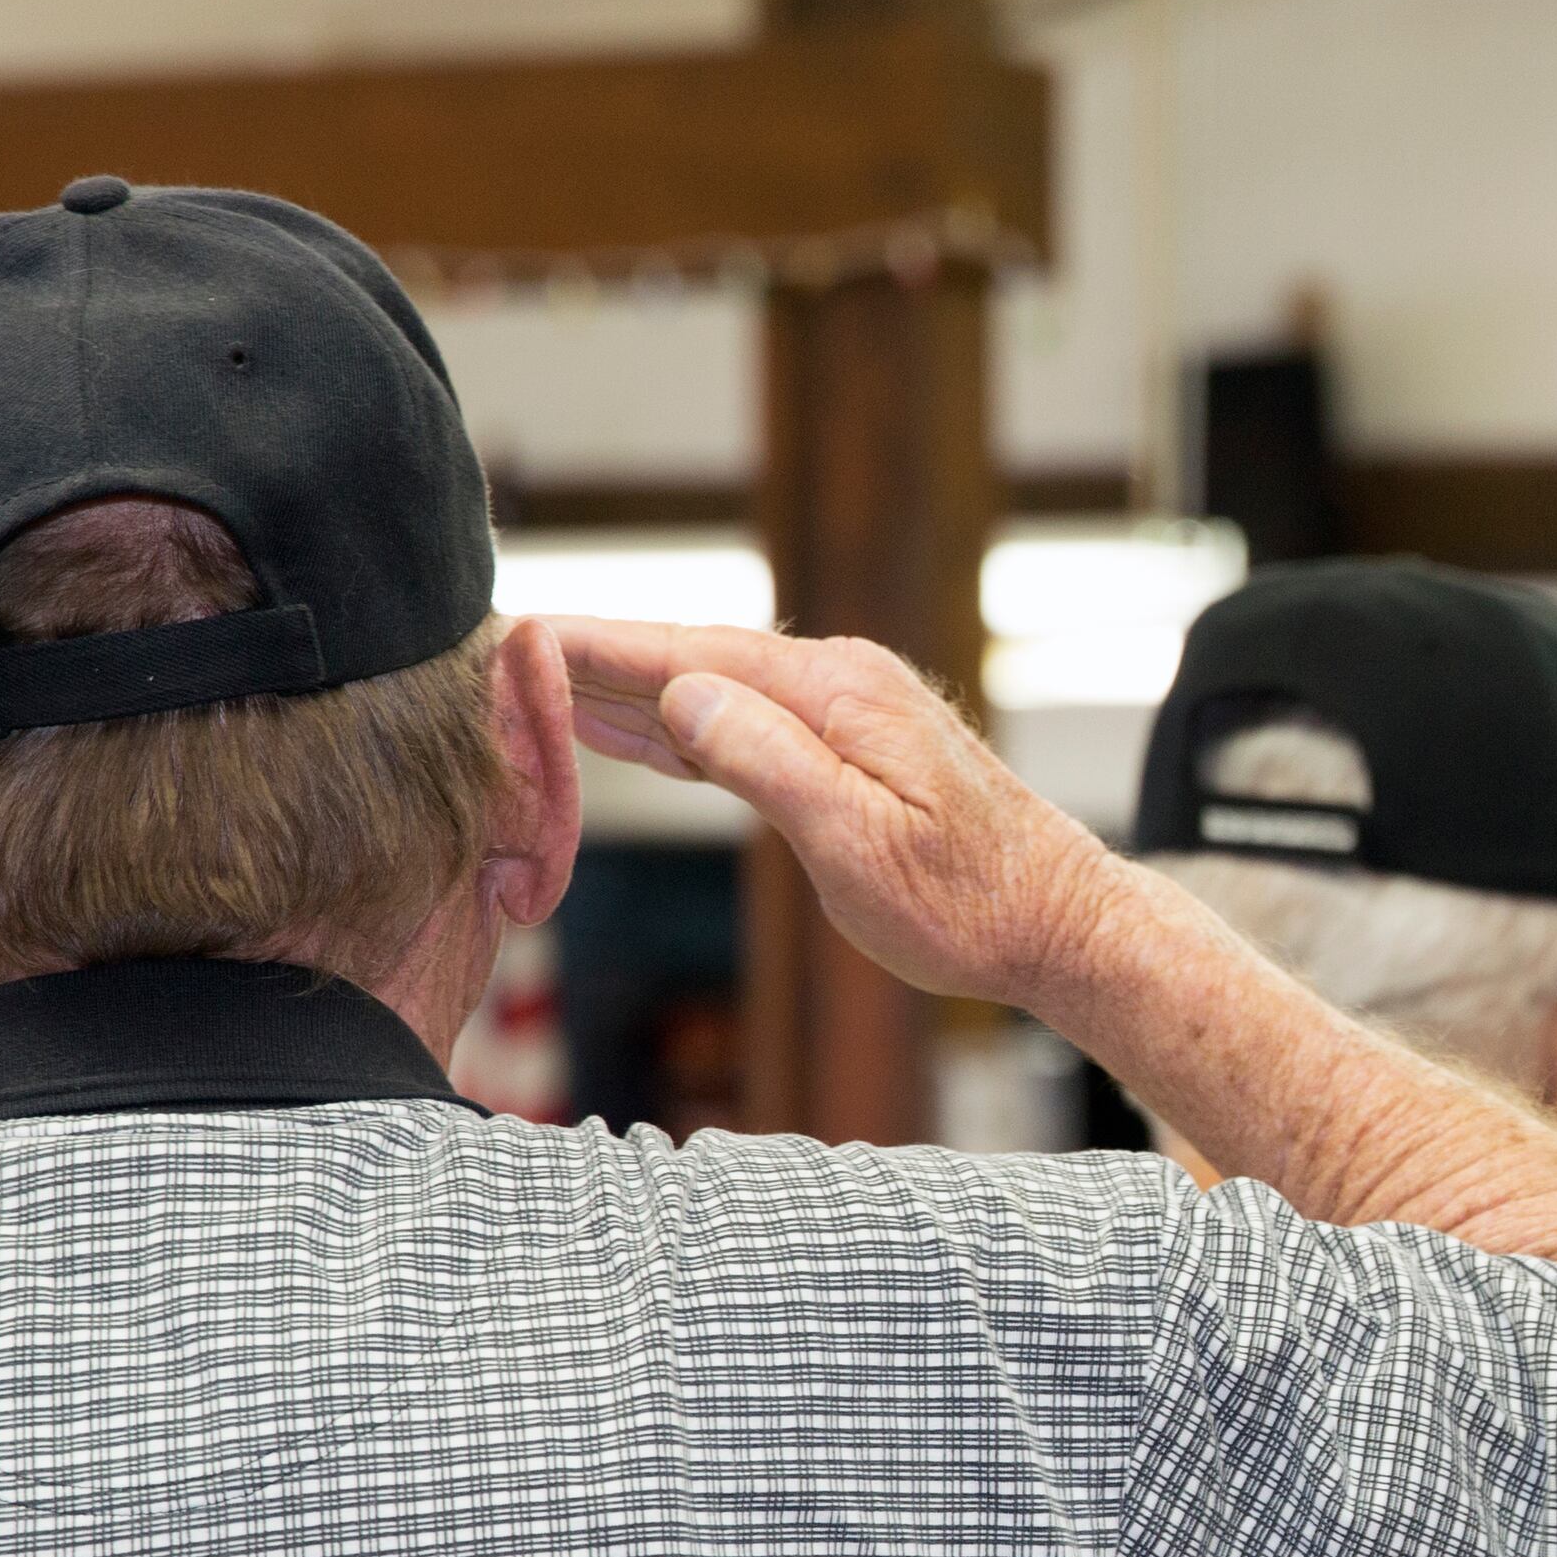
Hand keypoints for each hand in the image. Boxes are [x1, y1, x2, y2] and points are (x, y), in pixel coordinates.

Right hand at [546, 617, 1121, 1008]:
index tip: (516, 632)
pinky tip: (628, 730)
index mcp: (835, 692)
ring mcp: (847, 713)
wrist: (1060, 925)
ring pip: (711, 689)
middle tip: (495, 653)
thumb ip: (768, 762)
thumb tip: (681, 691)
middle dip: (592, 660)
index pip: (688, 654)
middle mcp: (839, 682)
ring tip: (534, 684)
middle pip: (689, 658)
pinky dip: (678, 726)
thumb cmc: (971, 903)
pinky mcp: (852, 749)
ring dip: (625, 691)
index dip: (596, 646)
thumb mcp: (858, 844)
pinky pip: (743, 722)